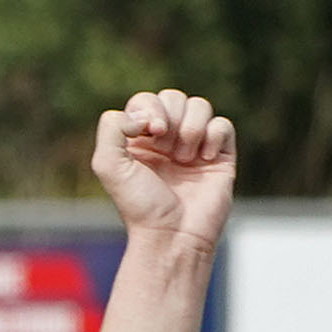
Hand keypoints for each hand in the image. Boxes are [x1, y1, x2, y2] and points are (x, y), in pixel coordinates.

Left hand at [93, 89, 232, 250]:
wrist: (174, 234)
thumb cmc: (140, 205)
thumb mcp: (109, 166)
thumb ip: (111, 130)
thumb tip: (138, 114)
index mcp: (137, 141)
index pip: (145, 101)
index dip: (150, 109)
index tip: (151, 133)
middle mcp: (164, 140)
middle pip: (173, 97)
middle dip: (171, 117)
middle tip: (167, 147)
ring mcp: (193, 145)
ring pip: (200, 106)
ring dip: (191, 128)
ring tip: (184, 158)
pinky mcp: (219, 154)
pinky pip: (222, 124)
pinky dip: (213, 137)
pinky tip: (203, 161)